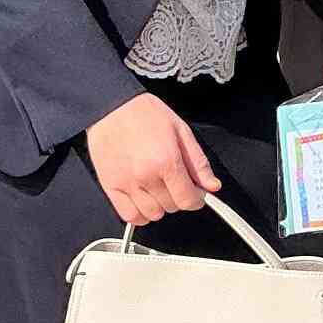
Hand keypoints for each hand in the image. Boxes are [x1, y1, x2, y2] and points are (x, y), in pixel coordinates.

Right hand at [85, 93, 218, 225]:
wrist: (110, 106)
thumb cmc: (144, 114)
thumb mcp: (181, 131)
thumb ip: (198, 162)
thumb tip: (212, 186)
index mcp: (167, 161)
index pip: (189, 200)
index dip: (196, 199)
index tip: (195, 193)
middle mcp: (146, 176)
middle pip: (172, 207)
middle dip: (178, 197)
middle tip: (173, 180)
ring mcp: (127, 184)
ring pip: (153, 215)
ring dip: (159, 205)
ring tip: (156, 186)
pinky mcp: (110, 187)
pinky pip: (130, 216)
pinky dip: (140, 214)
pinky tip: (143, 199)